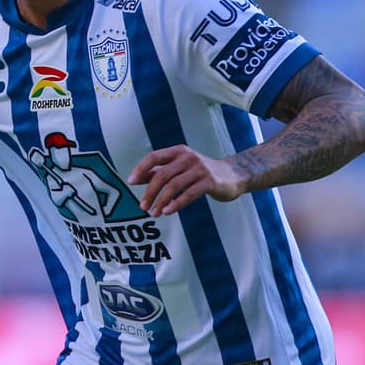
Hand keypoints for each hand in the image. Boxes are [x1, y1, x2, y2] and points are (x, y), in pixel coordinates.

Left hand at [127, 145, 245, 216]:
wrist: (233, 175)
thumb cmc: (200, 172)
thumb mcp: (179, 168)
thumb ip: (158, 172)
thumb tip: (135, 179)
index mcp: (178, 151)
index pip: (154, 157)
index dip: (141, 169)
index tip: (131, 182)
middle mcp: (188, 157)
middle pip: (162, 175)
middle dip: (150, 192)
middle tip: (142, 206)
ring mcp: (200, 169)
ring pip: (174, 186)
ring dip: (161, 201)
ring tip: (154, 213)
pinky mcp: (210, 182)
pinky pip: (189, 194)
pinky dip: (176, 203)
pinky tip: (167, 211)